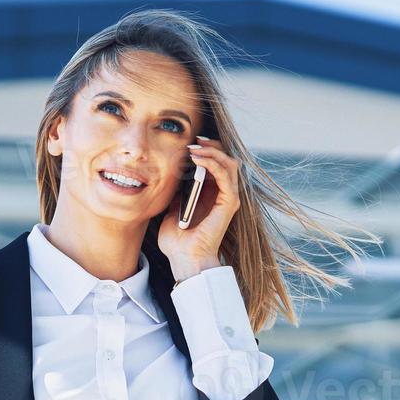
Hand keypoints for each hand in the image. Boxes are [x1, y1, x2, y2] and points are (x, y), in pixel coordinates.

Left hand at [158, 135, 240, 280]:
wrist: (184, 260)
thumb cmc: (177, 241)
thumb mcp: (171, 209)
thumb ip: (176, 192)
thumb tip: (170, 173)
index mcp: (211, 195)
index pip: (216, 164)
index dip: (206, 150)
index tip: (189, 143)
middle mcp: (223, 195)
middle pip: (226, 159)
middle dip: (211, 146)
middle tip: (194, 139)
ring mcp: (228, 199)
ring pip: (229, 163)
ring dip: (212, 151)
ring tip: (194, 148)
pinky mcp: (229, 203)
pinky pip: (226, 176)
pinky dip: (213, 163)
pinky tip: (197, 158)